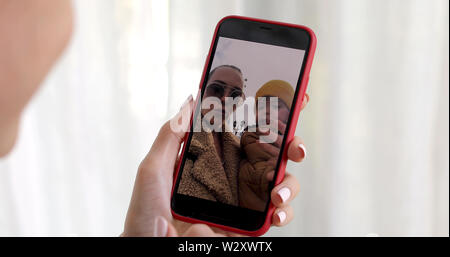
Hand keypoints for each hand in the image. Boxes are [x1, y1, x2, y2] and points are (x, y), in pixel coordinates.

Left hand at [122, 94, 308, 236]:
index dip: (271, 121)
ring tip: (277, 194)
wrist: (151, 248)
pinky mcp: (247, 227)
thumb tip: (190, 101)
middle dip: (293, 148)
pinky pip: (275, 217)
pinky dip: (284, 213)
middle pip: (274, 158)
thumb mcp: (153, 169)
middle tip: (296, 149)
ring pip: (282, 186)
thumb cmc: (146, 213)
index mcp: (216, 160)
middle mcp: (235, 179)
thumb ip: (171, 136)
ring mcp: (244, 203)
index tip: (289, 104)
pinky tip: (275, 213)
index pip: (248, 136)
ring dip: (290, 185)